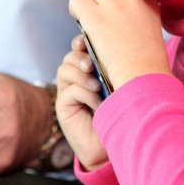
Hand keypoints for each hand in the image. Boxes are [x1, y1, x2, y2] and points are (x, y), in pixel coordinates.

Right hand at [55, 34, 107, 170]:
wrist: (112, 144)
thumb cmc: (120, 113)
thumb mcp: (117, 85)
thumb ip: (111, 70)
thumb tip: (113, 52)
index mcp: (89, 70)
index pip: (79, 48)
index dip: (80, 42)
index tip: (86, 40)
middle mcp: (75, 79)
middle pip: (69, 58)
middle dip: (79, 57)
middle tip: (91, 65)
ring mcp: (67, 92)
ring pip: (64, 71)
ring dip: (81, 76)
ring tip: (97, 86)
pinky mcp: (63, 107)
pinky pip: (70, 91)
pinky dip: (85, 94)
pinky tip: (98, 104)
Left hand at [71, 0, 169, 89]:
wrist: (144, 77)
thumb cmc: (142, 57)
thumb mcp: (147, 20)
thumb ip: (131, 3)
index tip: (107, 9)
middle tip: (92, 12)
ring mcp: (115, 2)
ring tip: (86, 18)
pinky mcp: (97, 17)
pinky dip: (74, 9)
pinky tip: (83, 24)